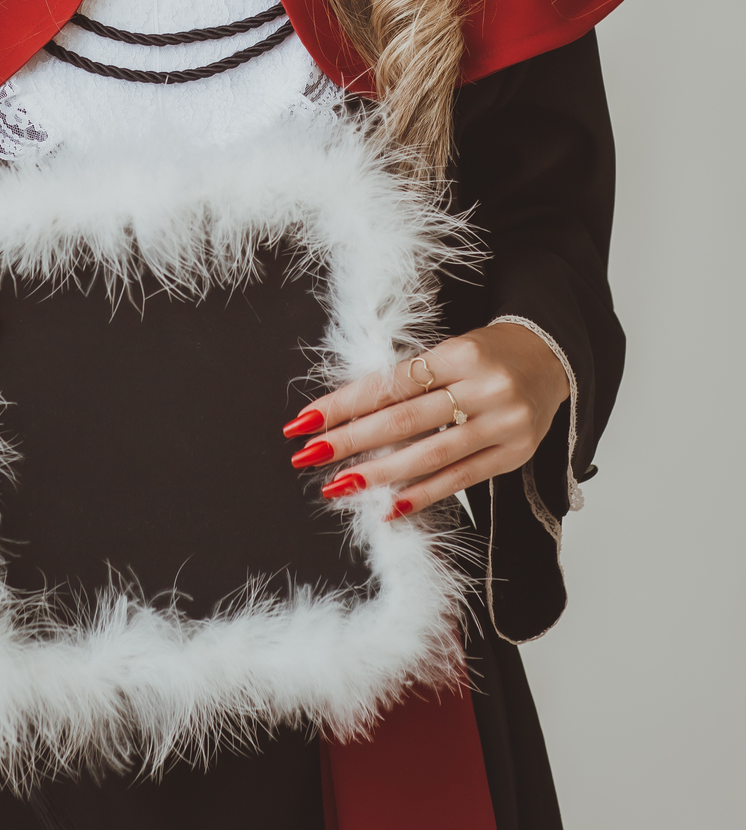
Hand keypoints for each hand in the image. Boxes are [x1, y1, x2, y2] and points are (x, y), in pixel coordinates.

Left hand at [281, 323, 569, 517]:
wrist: (551, 357)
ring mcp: (502, 423)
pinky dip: (423, 494)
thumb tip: (349, 414)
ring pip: (430, 454)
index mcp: (459, 352)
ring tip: (340, 485)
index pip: (391, 383)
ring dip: (379, 473)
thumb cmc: (485, 353)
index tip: (305, 421)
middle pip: (405, 419)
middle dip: (351, 440)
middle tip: (308, 455)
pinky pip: (462, 478)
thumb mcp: (449, 350)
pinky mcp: (515, 453)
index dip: (345, 403)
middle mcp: (483, 386)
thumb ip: (409, 380)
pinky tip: (391, 506)